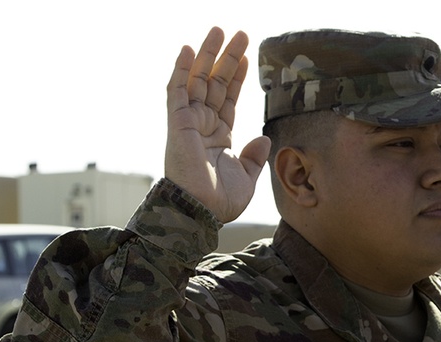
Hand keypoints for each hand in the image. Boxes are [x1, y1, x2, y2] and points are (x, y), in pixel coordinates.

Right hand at [165, 27, 270, 222]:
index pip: (228, 98)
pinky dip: (180, 69)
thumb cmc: (220, 201)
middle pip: (215, 82)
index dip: (237, 77)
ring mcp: (189, 122)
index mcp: (219, 136)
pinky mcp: (177, 122)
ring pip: (198, 79)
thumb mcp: (247, 178)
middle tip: (239, 33)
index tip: (247, 57)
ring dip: (208, 54)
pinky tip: (187, 49)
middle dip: (227, 57)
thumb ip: (254, 157)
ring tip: (219, 31)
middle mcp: (203, 125)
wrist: (200, 211)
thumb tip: (264, 139)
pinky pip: (176, 91)